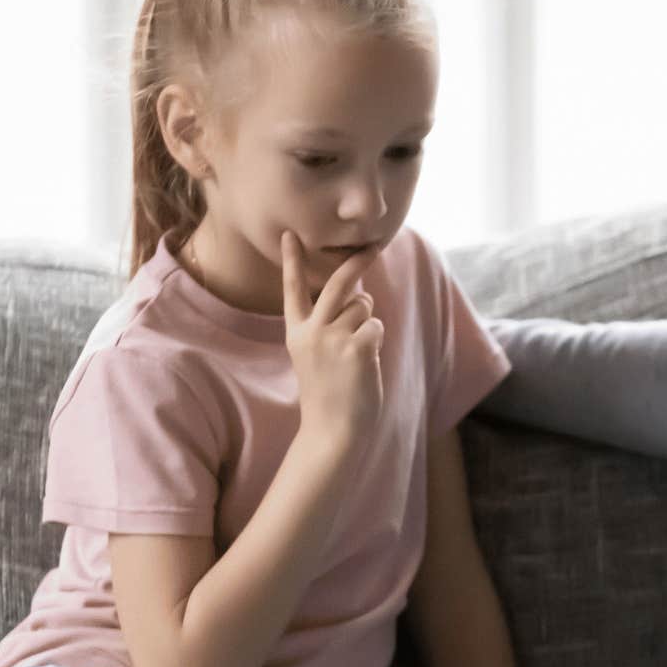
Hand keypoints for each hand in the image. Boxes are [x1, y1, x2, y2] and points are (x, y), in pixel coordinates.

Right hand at [281, 231, 384, 440]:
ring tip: (356, 353)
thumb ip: (329, 324)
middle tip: (373, 247)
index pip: (292, 290)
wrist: (331, 431)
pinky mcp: (356, 348)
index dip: (292, 260)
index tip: (290, 234)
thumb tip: (359, 294)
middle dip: (357, 262)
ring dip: (368, 323)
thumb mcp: (317, 355)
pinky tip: (365, 362)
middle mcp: (310, 332)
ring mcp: (332, 339)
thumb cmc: (330, 393)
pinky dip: (376, 339)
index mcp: (296, 333)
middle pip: (337, 284)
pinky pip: (376, 325)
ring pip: (364, 306)